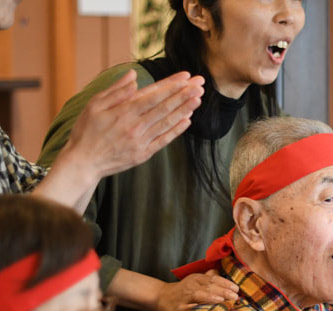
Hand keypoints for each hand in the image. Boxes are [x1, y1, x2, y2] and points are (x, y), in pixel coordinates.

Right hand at [62, 69, 203, 180]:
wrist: (83, 162)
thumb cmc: (86, 131)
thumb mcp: (94, 105)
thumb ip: (115, 91)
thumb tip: (133, 75)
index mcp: (123, 112)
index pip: (153, 95)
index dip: (171, 85)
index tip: (186, 77)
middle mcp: (135, 126)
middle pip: (164, 107)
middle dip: (183, 94)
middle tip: (199, 84)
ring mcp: (141, 141)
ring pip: (167, 122)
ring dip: (184, 109)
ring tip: (198, 99)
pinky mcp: (143, 154)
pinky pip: (163, 140)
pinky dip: (176, 130)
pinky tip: (188, 120)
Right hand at [155, 270, 238, 310]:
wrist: (161, 297)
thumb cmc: (184, 290)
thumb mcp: (196, 281)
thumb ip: (209, 277)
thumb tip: (222, 272)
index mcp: (197, 279)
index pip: (213, 279)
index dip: (225, 283)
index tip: (236, 288)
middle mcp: (190, 286)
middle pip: (208, 286)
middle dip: (222, 290)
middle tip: (235, 296)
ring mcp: (184, 297)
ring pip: (198, 295)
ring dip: (211, 297)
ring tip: (222, 299)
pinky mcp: (178, 308)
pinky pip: (189, 309)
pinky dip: (198, 309)